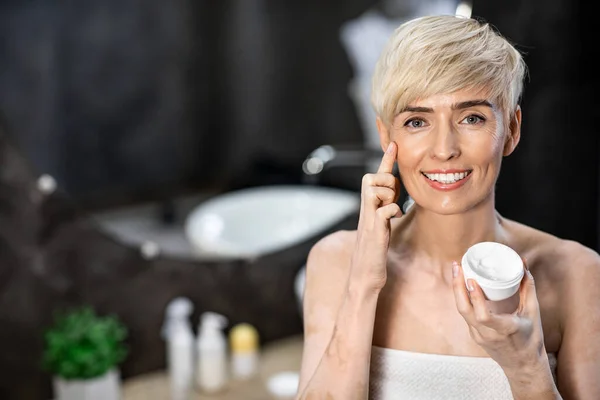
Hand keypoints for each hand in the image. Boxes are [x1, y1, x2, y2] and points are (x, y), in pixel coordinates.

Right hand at [349, 142, 401, 290]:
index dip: (385, 160)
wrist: (364, 276)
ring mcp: (368, 219)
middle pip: (371, 176)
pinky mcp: (374, 231)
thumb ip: (385, 211)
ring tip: (391, 211)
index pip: (376, 178)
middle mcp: (365, 209)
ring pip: (376, 188)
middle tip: (392, 199)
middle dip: (386, 181)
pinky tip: (394, 219)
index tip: (393, 144)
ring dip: (389, 195)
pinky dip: (392, 210)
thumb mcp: (381, 227)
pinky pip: (385, 209)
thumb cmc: (374, 253)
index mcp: (369, 207)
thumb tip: (395, 201)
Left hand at [452, 260, 546, 372]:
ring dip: (457, 290)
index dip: (475, 298)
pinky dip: (463, 299)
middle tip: (457, 266)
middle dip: (457, 286)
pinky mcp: (474, 336)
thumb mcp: (533, 313)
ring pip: (462, 311)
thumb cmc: (531, 338)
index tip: (471, 280)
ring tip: (457, 271)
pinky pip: (465, 314)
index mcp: (505, 329)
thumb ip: (528, 288)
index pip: (483, 316)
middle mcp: (488, 334)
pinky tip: (461, 285)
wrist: (524, 366)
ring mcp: (479, 336)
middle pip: (464, 310)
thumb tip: (523, 264)